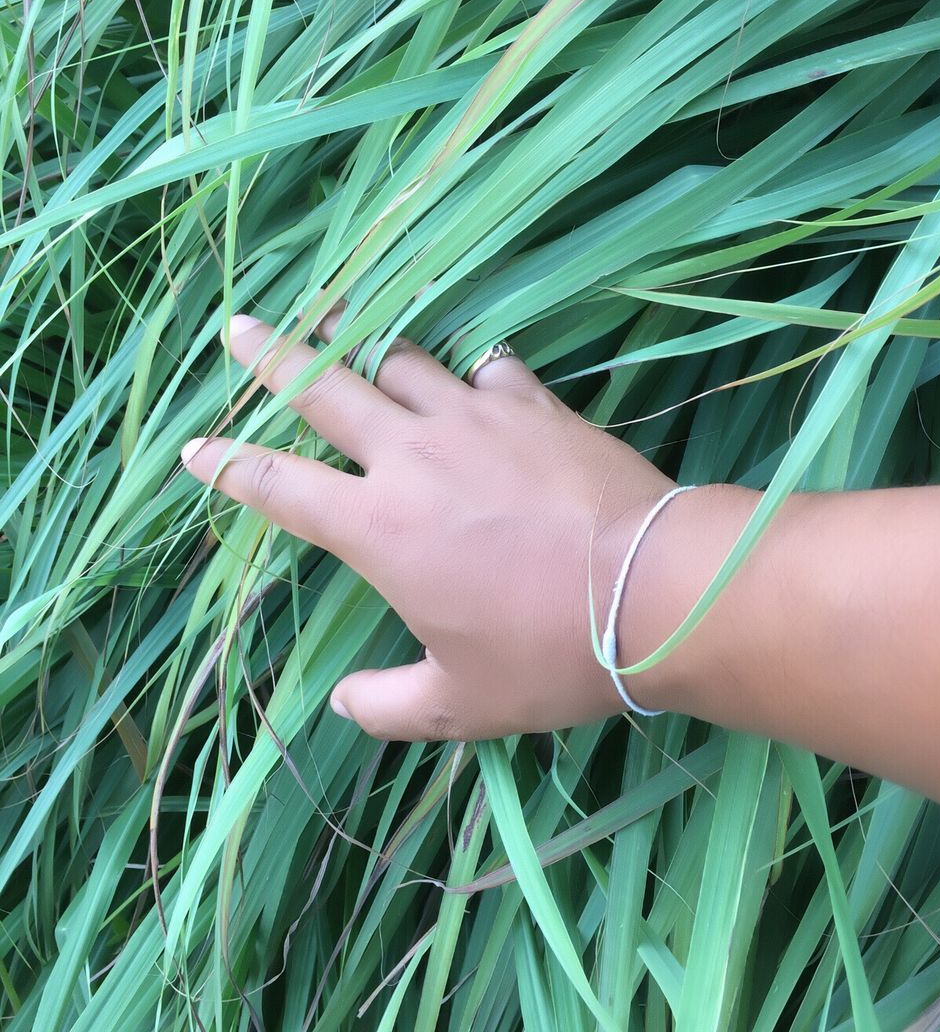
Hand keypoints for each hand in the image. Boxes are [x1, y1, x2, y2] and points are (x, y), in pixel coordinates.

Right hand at [181, 312, 676, 741]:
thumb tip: (345, 702)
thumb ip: (388, 705)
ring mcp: (474, 419)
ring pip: (401, 361)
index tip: (194, 449)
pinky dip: (471, 372)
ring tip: (345, 326)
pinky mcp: (533, 404)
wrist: (653, 592)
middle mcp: (411, 456)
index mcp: (377, 527)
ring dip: (365, 345)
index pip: (277, 486)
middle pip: (322, 387)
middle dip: (272, 355)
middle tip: (240, 326)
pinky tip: (474, 377)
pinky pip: (488, 369)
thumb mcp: (459, 703)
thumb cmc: (547, 654)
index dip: (227, 466)